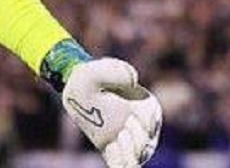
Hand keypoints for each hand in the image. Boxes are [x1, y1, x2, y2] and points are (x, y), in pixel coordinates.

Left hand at [41, 40, 160, 167]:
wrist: (76, 90)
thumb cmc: (90, 78)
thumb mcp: (97, 71)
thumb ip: (115, 71)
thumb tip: (133, 81)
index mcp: (144, 105)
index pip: (153, 118)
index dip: (146, 122)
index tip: (130, 117)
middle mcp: (140, 125)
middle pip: (147, 142)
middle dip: (138, 140)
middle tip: (122, 130)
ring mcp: (127, 140)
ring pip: (137, 157)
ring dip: (129, 154)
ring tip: (115, 142)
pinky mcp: (112, 149)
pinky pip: (121, 165)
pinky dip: (121, 165)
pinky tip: (112, 155)